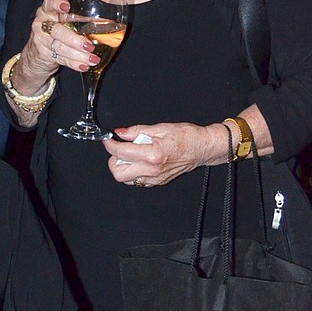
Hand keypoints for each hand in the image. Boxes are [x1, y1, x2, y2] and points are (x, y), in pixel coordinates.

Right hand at [15, 0, 98, 92]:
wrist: (36, 54)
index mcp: (47, 11)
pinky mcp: (43, 55)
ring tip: (93, 59)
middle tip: (90, 46)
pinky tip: (84, 66)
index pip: (49, 4)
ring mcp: (40, 40)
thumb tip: (106, 21)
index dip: (57, 4)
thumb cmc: (57, 32)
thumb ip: (76, 18)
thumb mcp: (62, 21)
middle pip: (58, 31)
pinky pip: (61, 59)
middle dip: (75, 40)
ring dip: (78, 55)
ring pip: (60, 48)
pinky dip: (74, 64)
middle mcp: (41, 24)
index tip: (67, 6)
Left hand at [106, 122, 226, 186]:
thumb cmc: (186, 137)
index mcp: (152, 154)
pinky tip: (140, 162)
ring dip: (123, 167)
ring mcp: (155, 178)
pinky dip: (133, 172)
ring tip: (131, 155)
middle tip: (119, 150)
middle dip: (113, 160)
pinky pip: (137, 181)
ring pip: (126, 180)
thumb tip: (121, 133)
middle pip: (118, 173)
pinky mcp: (158, 182)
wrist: (202, 148)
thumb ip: (136, 131)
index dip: (110, 145)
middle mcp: (152, 170)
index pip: (121, 153)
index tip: (109, 140)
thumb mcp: (160, 128)